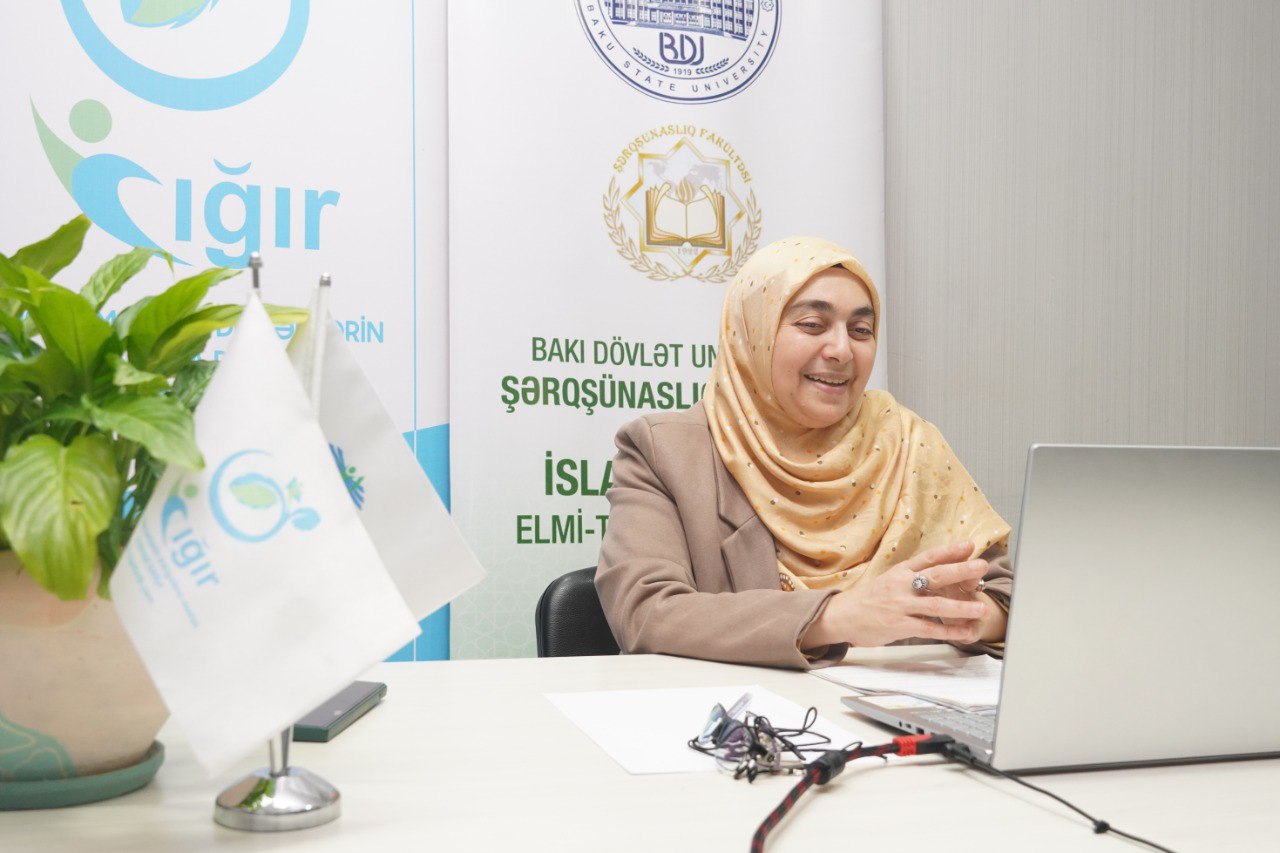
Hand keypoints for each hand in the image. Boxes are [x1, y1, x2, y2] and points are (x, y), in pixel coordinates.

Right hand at [801, 541, 994, 649]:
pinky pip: (928, 629)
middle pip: (935, 576)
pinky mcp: (899, 626)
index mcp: (900, 571)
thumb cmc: (869, 599)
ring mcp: (900, 606)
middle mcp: (901, 586)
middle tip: (981, 566)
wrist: (842, 616)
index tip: (969, 545)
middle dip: (960, 571)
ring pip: (935, 605)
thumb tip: (942, 570)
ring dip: (960, 607)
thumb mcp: (890, 580)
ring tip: (981, 608)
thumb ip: (914, 576)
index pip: (928, 558)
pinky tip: (964, 632)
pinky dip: (948, 631)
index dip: (949, 551)